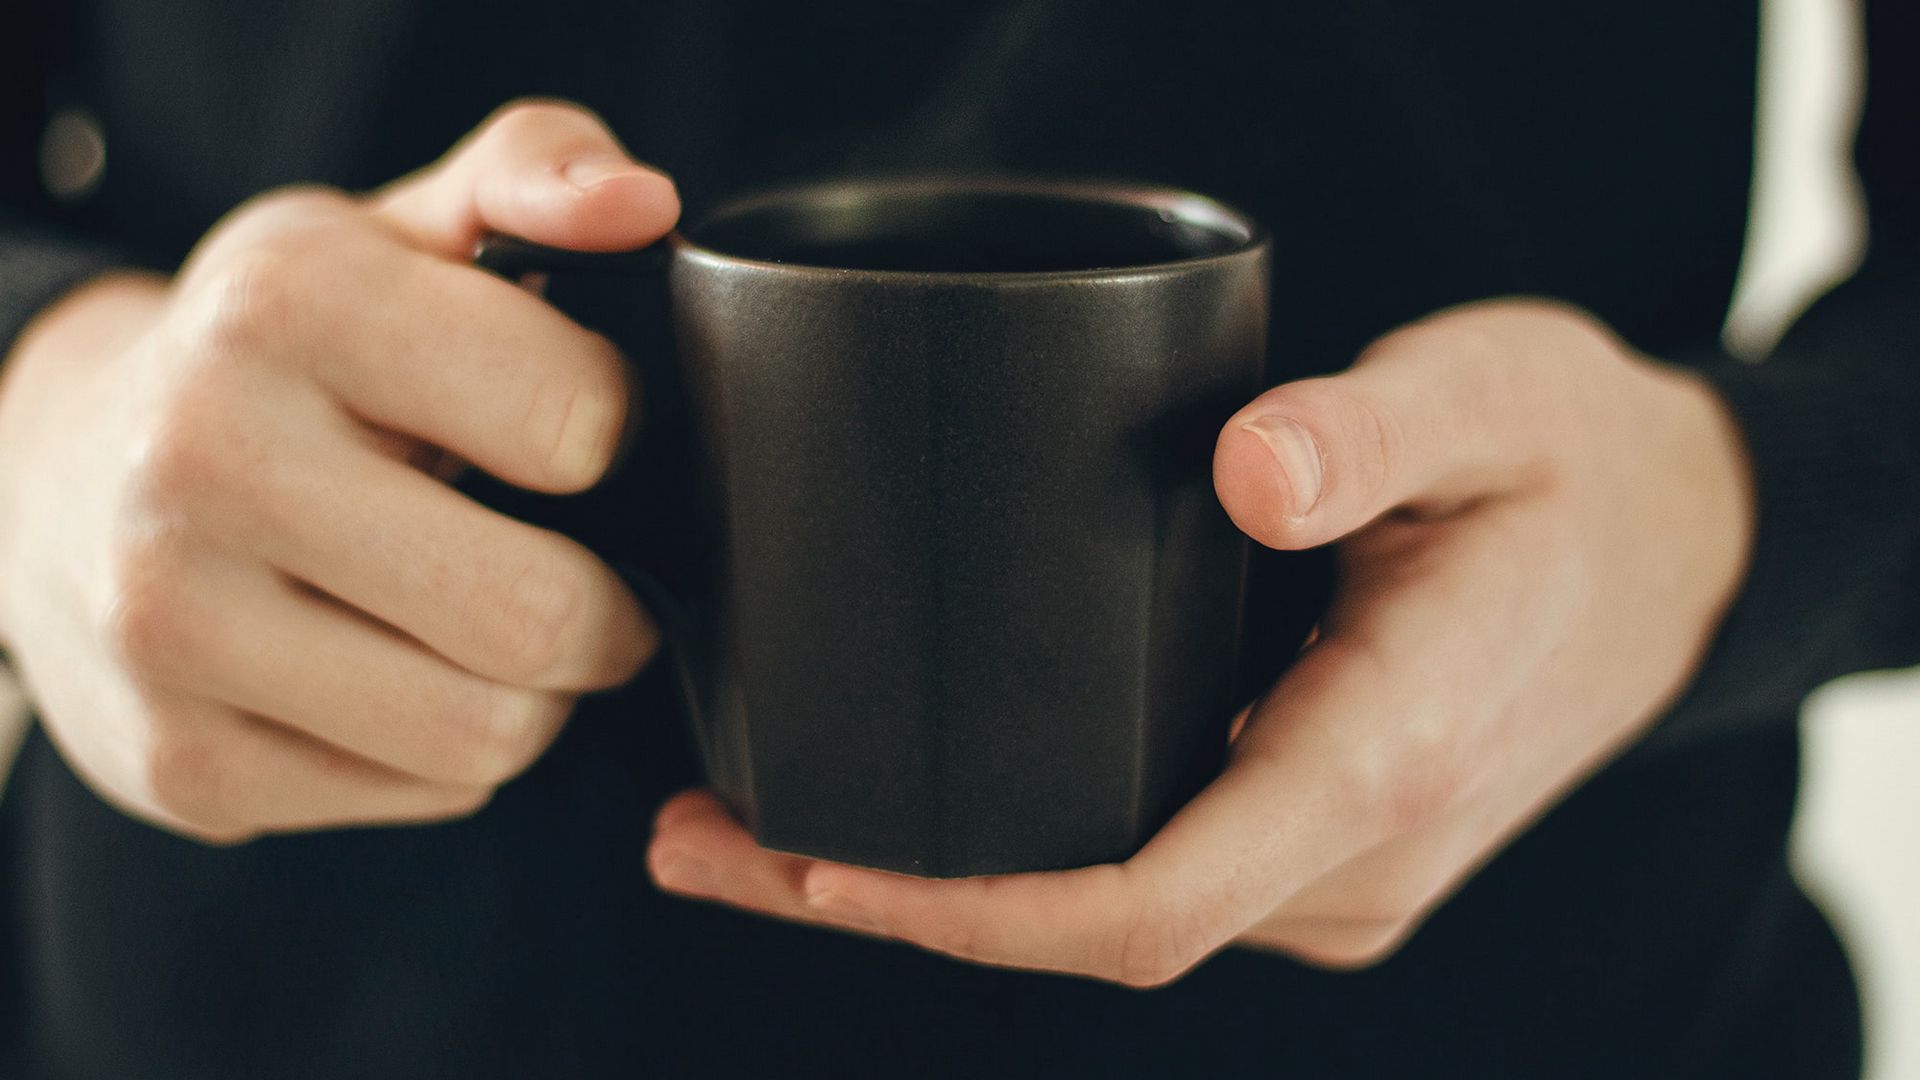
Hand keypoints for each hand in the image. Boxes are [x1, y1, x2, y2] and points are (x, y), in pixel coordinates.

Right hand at [0, 100, 675, 841]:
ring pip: (492, 732)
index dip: (615, 435)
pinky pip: (429, 794)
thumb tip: (641, 206)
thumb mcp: (399, 230)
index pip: (576, 414)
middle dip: (605, 609)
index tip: (580, 437)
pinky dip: (450, 749)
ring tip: (487, 625)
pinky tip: (398, 674)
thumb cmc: (275, 351)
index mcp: (291, 303)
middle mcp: (208, 457)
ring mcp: (176, 623)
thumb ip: (536, 174)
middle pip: (541, 614)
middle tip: (583, 575)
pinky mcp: (183, 762)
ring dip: (534, 692)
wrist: (55, 473)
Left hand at [645, 298, 1753, 984]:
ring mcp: (1337, 871)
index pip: (1144, 904)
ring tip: (759, 824)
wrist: (1681, 551)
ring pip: (1112, 919)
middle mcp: (1352, 854)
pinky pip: (1149, 879)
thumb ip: (1378, 432)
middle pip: (1091, 932)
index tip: (802, 865)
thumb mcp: (1501, 395)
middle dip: (893, 907)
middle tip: (697, 836)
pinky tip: (924, 804)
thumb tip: (1247, 470)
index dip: (960, 913)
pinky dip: (1019, 863)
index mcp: (1384, 759)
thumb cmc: (1581, 465)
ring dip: (939, 893)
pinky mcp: (1318, 844)